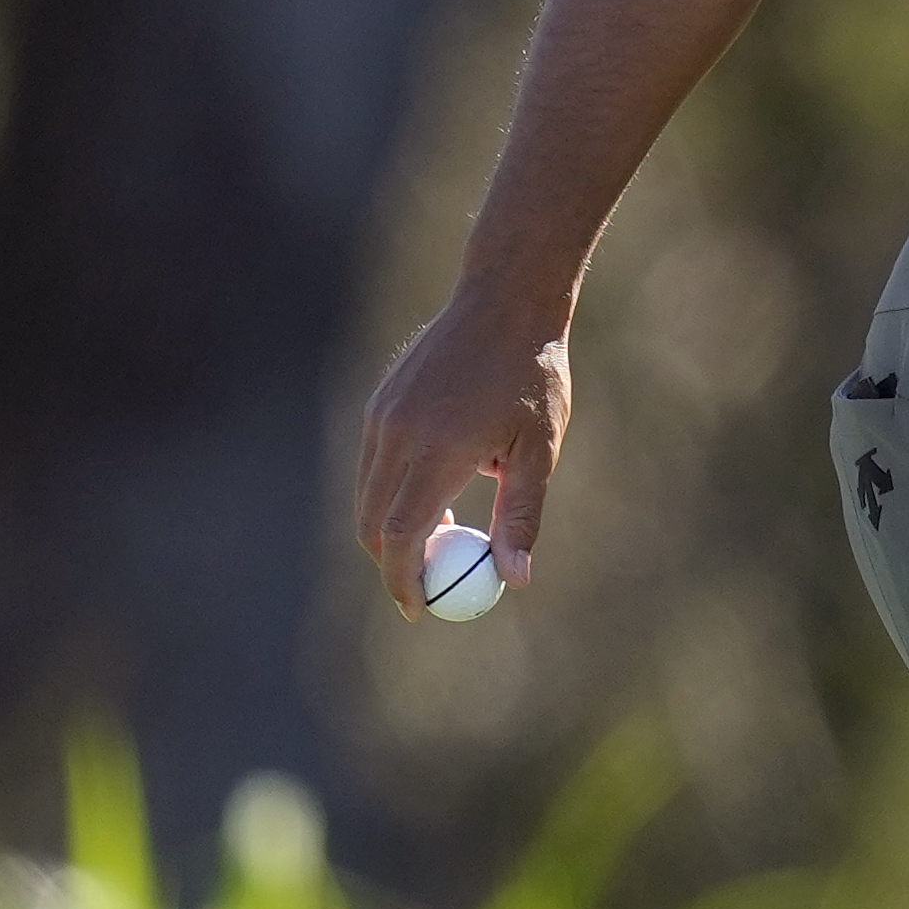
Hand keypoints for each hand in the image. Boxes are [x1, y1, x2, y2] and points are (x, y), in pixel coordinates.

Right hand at [354, 288, 571, 618]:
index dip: (404, 580)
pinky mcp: (380, 402)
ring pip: (368, 495)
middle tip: (426, 585)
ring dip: (393, 527)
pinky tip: (436, 485)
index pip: (402, 536)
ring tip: (443, 532)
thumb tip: (513, 579)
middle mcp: (398, 433)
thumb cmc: (533, 375)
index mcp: (438, 449)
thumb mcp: (539, 449)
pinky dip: (391, 492)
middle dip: (393, 563)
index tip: (419, 609)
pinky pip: (372, 464)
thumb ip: (521, 515)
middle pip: (373, 523)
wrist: (505, 299)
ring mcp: (383, 415)